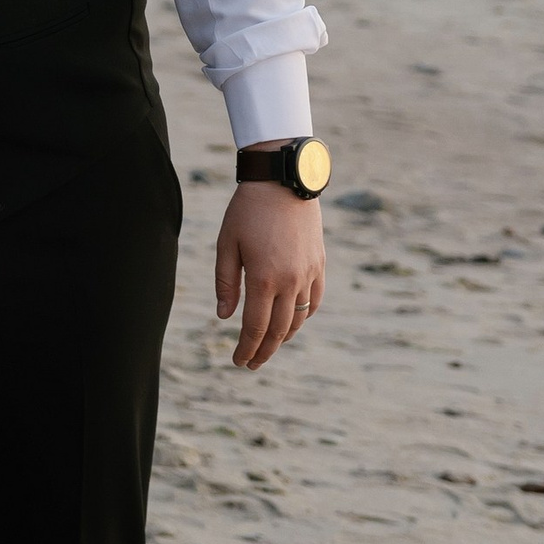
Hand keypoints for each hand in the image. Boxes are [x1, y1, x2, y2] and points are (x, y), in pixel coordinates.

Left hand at [215, 171, 325, 369]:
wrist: (283, 180)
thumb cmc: (247, 210)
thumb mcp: (227, 244)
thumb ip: (225, 283)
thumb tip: (225, 317)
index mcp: (263, 279)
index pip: (255, 328)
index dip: (246, 348)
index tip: (238, 361)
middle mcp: (290, 281)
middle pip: (279, 331)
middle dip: (264, 351)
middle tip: (251, 363)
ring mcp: (308, 273)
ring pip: (299, 319)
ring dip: (284, 338)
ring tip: (269, 346)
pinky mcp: (319, 264)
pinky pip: (315, 300)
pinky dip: (304, 317)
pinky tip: (292, 322)